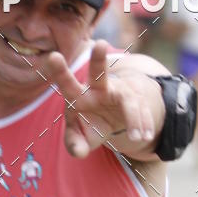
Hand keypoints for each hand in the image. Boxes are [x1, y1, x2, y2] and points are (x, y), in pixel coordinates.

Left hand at [45, 40, 159, 157]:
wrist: (115, 118)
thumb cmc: (90, 124)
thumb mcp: (81, 137)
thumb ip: (75, 144)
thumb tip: (78, 151)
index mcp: (78, 96)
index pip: (67, 84)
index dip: (60, 71)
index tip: (52, 56)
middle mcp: (98, 88)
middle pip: (98, 72)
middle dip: (98, 59)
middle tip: (100, 45)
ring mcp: (118, 90)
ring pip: (128, 100)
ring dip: (134, 118)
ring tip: (137, 137)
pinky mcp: (136, 97)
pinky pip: (142, 109)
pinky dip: (144, 123)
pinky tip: (145, 135)